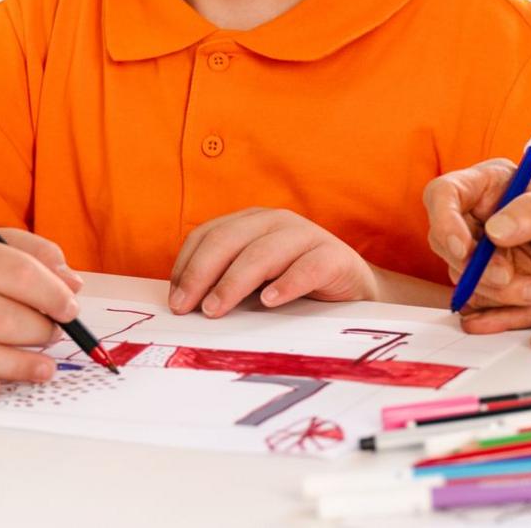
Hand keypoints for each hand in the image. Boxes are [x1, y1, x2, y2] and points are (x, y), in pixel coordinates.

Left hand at [169, 208, 375, 317]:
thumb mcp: (255, 278)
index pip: (208, 235)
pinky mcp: (334, 256)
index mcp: (252, 222)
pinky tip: (271, 301)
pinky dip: (286, 283)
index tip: (175, 299)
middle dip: (202, 274)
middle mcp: (276, 222)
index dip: (186, 265)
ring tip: (217, 308)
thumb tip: (184, 302)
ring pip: (262, 253)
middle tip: (187, 307)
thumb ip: (225, 280)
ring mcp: (307, 236)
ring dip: (234, 282)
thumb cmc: (296, 282)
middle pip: (229, 240)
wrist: (354, 288)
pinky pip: (307, 267)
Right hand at [422, 160, 530, 312]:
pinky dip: (499, 309)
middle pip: (444, 240)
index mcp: (494, 186)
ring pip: (461, 277)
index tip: (465, 249)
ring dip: (496, 291)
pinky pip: (476, 303)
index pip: (444, 194)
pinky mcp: (491, 288)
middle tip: (508, 278)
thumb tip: (494, 229)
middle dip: (473, 266)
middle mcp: (482, 218)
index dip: (444, 220)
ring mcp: (483, 255)